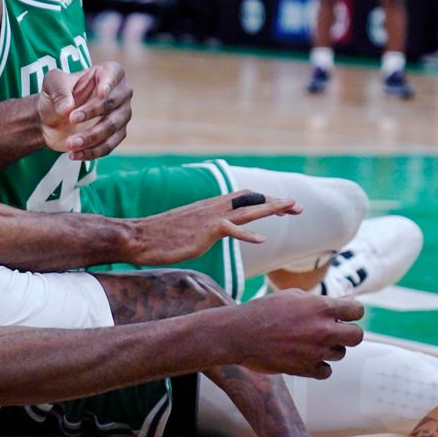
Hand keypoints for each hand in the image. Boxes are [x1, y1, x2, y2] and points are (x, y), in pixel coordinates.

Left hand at [38, 62, 131, 160]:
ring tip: (70, 143)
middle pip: (113, 104)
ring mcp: (121, 116)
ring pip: (112, 128)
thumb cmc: (55, 95)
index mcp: (108, 73)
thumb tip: (67, 108)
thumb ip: (58, 91)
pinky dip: (92, 152)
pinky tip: (74, 154)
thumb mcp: (51, 84)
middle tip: (71, 119)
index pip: (114, 74)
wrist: (50, 119)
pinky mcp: (116, 136)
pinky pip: (108, 146)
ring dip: (91, 137)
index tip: (101, 94)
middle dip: (92, 112)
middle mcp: (120, 93)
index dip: (109, 84)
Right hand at [126, 190, 301, 265]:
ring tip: (292, 209)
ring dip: (272, 208)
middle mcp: (212, 207)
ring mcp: (209, 217)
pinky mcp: (205, 230)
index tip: (282, 206)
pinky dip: (248, 233)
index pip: (243, 197)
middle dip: (276, 203)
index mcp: (209, 206)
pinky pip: (231, 228)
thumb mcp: (186, 229)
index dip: (264, 201)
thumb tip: (206, 234)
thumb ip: (200, 229)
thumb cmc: (158, 237)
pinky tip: (262, 239)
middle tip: (299, 206)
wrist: (138, 237)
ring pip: (248, 208)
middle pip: (251, 199)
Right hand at [235, 290, 364, 378]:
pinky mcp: (305, 368)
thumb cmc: (264, 311)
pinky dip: (319, 366)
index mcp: (321, 308)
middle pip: (356, 336)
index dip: (351, 312)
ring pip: (340, 353)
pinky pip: (326, 371)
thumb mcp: (293, 297)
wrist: (240, 334)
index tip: (342, 315)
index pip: (357, 310)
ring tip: (311, 343)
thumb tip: (346, 300)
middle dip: (348, 333)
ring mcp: (315, 351)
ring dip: (329, 348)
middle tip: (334, 331)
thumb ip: (321, 301)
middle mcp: (323, 330)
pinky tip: (307, 358)